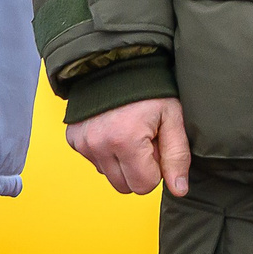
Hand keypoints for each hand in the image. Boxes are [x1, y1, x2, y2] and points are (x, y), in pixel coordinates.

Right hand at [67, 96, 190, 196]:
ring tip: (132, 133)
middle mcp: (98, 145)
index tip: (158, 145)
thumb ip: (177, 155)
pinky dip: (107, 153)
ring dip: (122, 162)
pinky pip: (94, 162)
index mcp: (125, 141)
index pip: (144, 186)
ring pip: (109, 176)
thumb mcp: (173, 117)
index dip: (156, 169)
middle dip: (139, 170)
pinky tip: (116, 130)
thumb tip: (179, 190)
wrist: (118, 63)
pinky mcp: (73, 140)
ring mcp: (83, 144)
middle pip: (124, 187)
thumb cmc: (151, 90)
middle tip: (147, 140)